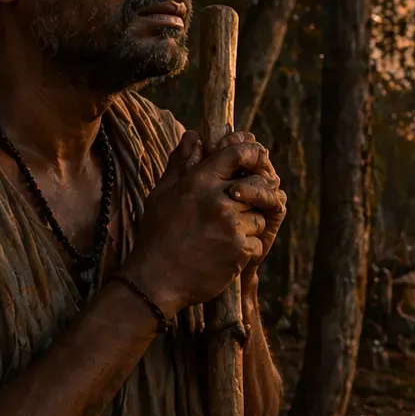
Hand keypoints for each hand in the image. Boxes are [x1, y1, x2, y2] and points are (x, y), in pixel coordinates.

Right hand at [121, 130, 285, 311]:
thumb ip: (182, 162)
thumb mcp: (162, 194)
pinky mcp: (240, 250)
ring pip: (259, 215)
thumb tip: (195, 135)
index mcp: (199, 182)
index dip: (253, 152)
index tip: (258, 157)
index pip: (237, 154)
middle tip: (248, 202)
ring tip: (225, 234)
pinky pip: (257, 240)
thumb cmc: (157, 235)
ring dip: (249, 223)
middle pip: (259, 183)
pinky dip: (246, 247)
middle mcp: (218, 200)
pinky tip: (226, 253)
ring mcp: (231, 226)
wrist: (155, 280)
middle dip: (259, 191)